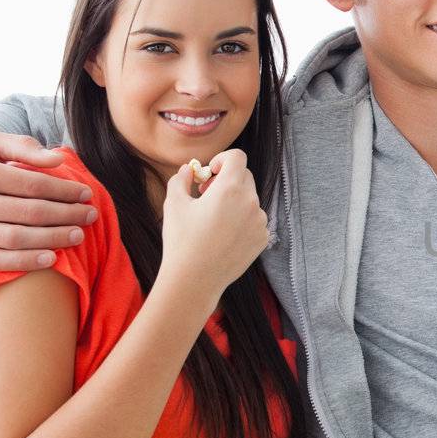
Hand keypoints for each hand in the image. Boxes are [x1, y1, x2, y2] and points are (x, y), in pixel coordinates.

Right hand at [0, 131, 96, 270]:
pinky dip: (26, 261)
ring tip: (78, 235)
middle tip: (91, 216)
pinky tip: (52, 258)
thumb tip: (56, 159)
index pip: (30, 183)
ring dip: (53, 238)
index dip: (64, 190)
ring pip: (15, 237)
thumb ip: (20, 145)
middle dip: (66, 214)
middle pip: (28, 212)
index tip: (86, 194)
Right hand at [157, 149, 268, 297]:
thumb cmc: (181, 240)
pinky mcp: (262, 238)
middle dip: (226, 179)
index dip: (222, 159)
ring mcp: (260, 221)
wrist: (195, 279)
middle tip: (205, 194)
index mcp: (230, 189)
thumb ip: (181, 179)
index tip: (209, 172)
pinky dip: (242, 219)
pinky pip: (254, 218)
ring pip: (250, 199)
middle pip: (244, 176)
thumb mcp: (174, 203)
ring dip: (234, 200)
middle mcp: (251, 202)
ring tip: (213, 217)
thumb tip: (189, 169)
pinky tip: (223, 234)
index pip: (237, 157)